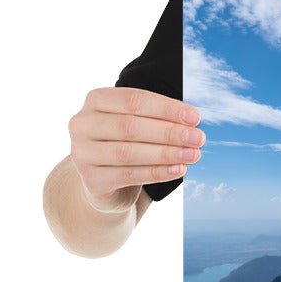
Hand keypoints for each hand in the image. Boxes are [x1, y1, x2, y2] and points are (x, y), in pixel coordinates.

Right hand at [68, 87, 204, 212]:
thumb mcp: (138, 123)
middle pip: (130, 126)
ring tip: (193, 155)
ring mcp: (82, 153)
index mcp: (96, 100)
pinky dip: (157, 172)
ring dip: (167, 153)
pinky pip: (129, 175)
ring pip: (129, 152)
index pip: (134, 100)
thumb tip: (192, 122)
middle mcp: (82, 124)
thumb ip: (158, 117)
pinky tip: (179, 170)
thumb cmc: (128, 142)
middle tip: (198, 138)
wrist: (105, 181)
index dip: (167, 108)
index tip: (195, 117)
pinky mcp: (91, 179)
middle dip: (169, 132)